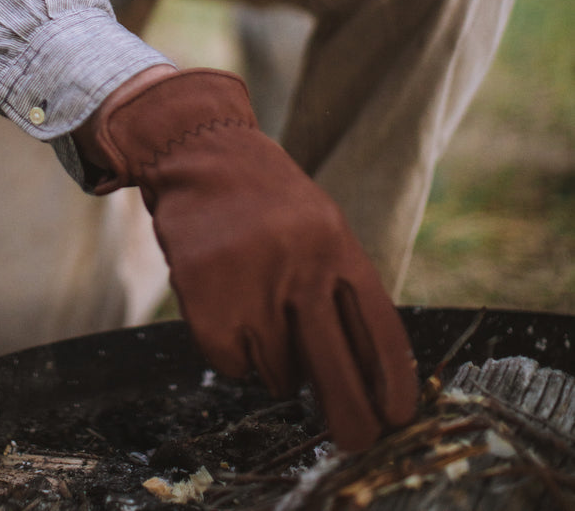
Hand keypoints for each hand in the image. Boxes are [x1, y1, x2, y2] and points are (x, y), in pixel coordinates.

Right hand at [78, 68, 417, 451]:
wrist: (198, 152)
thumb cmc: (265, 199)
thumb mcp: (320, 227)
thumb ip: (339, 289)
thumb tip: (362, 377)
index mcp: (337, 245)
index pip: (378, 328)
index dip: (393, 382)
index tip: (397, 418)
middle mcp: (299, 267)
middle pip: (335, 370)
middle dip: (350, 418)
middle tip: (355, 442)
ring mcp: (250, 286)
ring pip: (280, 374)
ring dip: (276, 363)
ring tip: (261, 311)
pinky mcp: (205, 303)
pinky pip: (233, 366)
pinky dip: (234, 352)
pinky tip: (228, 306)